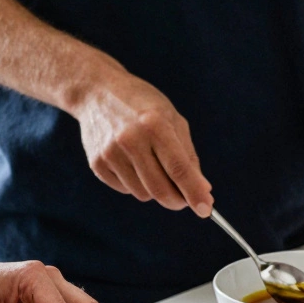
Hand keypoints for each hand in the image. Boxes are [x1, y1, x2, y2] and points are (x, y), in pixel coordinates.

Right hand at [75, 71, 213, 215]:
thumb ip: (188, 156)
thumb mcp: (172, 119)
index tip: (206, 210)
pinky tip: (132, 163)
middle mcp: (130, 139)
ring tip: (152, 166)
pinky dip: (136, 184)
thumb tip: (203, 190)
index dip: (194, 193)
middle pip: (160, 189)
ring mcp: (110, 153)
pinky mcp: (97, 163)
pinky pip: (125, 190)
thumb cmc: (142, 105)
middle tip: (185, 200)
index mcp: (155, 124)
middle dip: (178, 201)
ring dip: (155, 190)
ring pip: (143, 194)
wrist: (98, 92)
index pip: (179, 169)